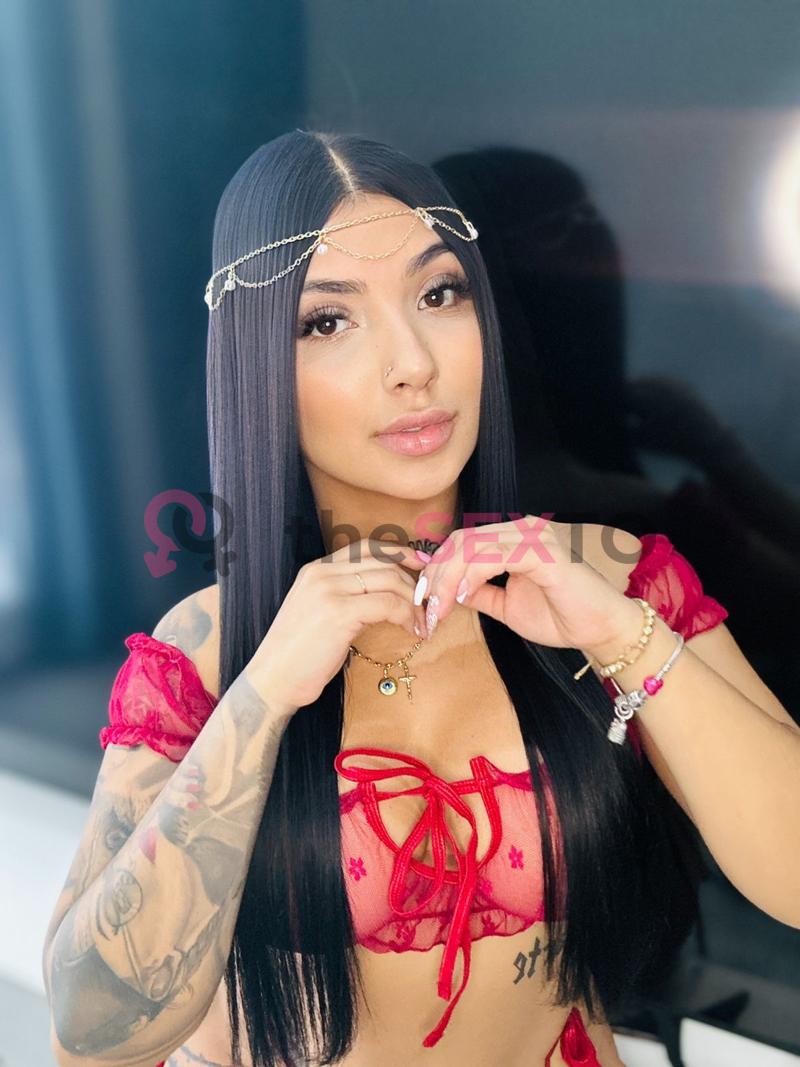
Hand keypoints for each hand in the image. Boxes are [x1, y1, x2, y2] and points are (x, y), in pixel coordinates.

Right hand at [248, 538, 426, 710]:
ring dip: (414, 602)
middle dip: (413, 582)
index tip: (421, 565)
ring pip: (390, 581)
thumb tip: (385, 596)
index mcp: (315, 570)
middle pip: (383, 562)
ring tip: (422, 622)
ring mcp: (329, 590)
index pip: (366, 547)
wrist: (272, 681)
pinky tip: (412, 630)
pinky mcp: (339, 612)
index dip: (399, 552)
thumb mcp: (318, 614)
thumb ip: (345, 597)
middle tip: (428, 604)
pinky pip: (388, 604)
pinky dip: (407, 616)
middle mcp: (321, 573)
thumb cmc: (298, 655)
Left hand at [416, 515, 639, 655]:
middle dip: (434, 575)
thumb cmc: (561, 616)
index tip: (422, 600)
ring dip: (446, 579)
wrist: (602, 630)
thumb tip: (442, 590)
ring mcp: (533, 536)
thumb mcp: (505, 606)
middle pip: (460, 541)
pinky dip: (470, 576)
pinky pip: (493, 556)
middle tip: (425, 608)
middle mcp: (522, 529)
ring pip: (471, 546)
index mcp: (514, 538)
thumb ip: (476, 592)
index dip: (435, 569)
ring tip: (438, 609)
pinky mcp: (543, 551)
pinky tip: (460, 597)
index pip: (461, 542)